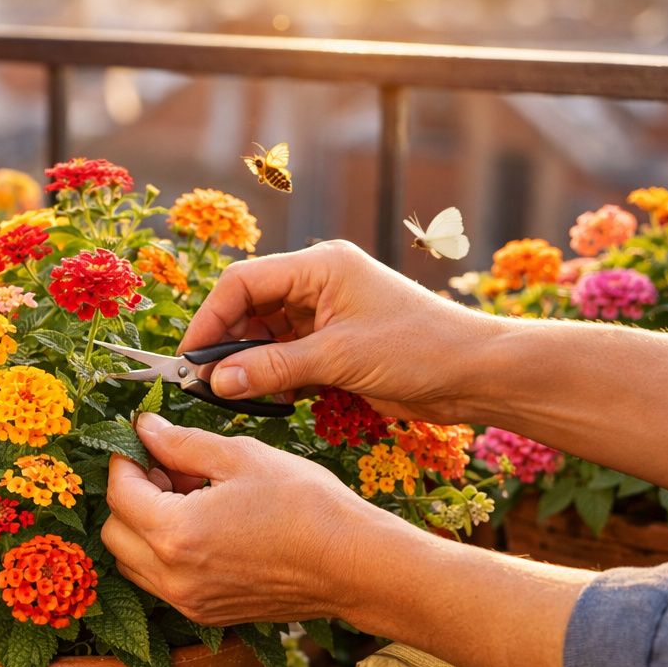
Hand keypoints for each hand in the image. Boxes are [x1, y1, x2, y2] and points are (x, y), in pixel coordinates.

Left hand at [101, 413, 420, 626]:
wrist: (354, 563)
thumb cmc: (306, 506)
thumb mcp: (240, 457)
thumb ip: (181, 444)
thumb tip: (145, 429)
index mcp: (175, 533)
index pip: (119, 493)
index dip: (125, 459)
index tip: (142, 440)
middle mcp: (173, 577)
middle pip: (114, 532)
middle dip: (130, 495)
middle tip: (166, 468)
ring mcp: (189, 602)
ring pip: (132, 562)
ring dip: (143, 526)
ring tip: (186, 496)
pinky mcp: (207, 613)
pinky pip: (161, 582)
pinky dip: (164, 553)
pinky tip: (203, 525)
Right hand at [181, 240, 506, 422]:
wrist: (477, 374)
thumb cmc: (418, 349)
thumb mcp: (338, 358)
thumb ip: (273, 368)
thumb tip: (217, 380)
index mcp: (319, 266)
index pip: (244, 282)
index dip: (210, 318)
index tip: (190, 357)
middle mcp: (319, 285)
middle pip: (250, 308)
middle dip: (227, 345)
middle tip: (206, 384)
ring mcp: (327, 316)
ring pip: (266, 337)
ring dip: (249, 366)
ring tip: (236, 396)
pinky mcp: (336, 347)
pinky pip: (288, 359)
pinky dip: (274, 379)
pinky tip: (268, 400)